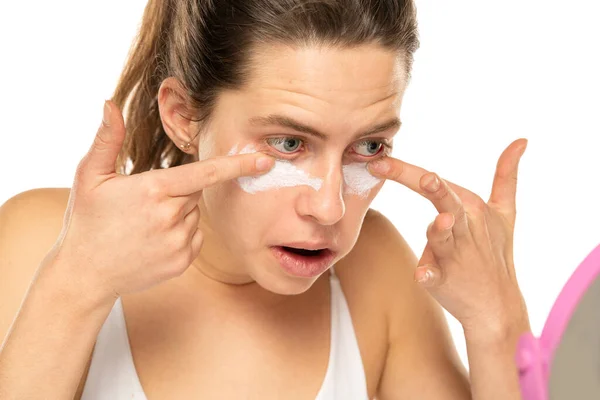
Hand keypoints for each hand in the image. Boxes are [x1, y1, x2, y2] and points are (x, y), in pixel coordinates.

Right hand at [49, 100, 273, 302]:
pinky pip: (195, 237)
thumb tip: (110, 103)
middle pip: (195, 192)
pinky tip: (153, 240)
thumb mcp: (89, 176)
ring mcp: (178, 242)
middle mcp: (171, 216)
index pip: (206, 173)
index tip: (264, 160)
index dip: (237, 165)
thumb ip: (106, 139)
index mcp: (154, 190)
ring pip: (195, 215)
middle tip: (145, 203)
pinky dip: (181, 235)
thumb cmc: (87, 221)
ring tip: (145, 225)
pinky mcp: (183, 262)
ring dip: (179, 214)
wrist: (85, 274)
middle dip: (178, 191)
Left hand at [367, 139, 529, 335]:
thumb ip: (506, 176)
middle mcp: (464, 228)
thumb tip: (521, 140)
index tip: (379, 161)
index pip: (437, 184)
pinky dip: (430, 276)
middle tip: (428, 179)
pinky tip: (423, 275)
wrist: (497, 304)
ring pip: (444, 239)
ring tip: (441, 222)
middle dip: (438, 190)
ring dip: (441, 231)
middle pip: (447, 204)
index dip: (406, 171)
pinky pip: (436, 277)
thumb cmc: (494, 252)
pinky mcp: (446, 281)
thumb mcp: (505, 213)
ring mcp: (456, 255)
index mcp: (471, 208)